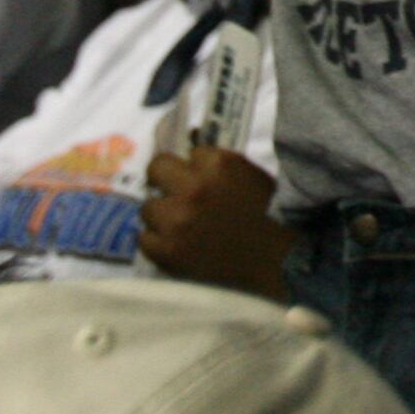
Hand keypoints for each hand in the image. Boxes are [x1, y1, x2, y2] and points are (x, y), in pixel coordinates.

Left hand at [138, 144, 294, 298]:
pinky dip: (157, 241)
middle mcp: (193, 187)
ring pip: (147, 207)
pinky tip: (173, 243)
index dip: (195, 165)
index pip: (191, 152)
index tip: (199, 176)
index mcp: (219, 165)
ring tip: (178, 224)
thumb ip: (220, 164)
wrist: (270, 261)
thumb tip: (190, 154)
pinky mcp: (165, 250)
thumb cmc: (265, 215)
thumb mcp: (251, 176)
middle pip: (157, 167)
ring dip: (161, 213)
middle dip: (164, 177)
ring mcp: (175, 220)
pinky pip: (144, 238)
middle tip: (172, 191)